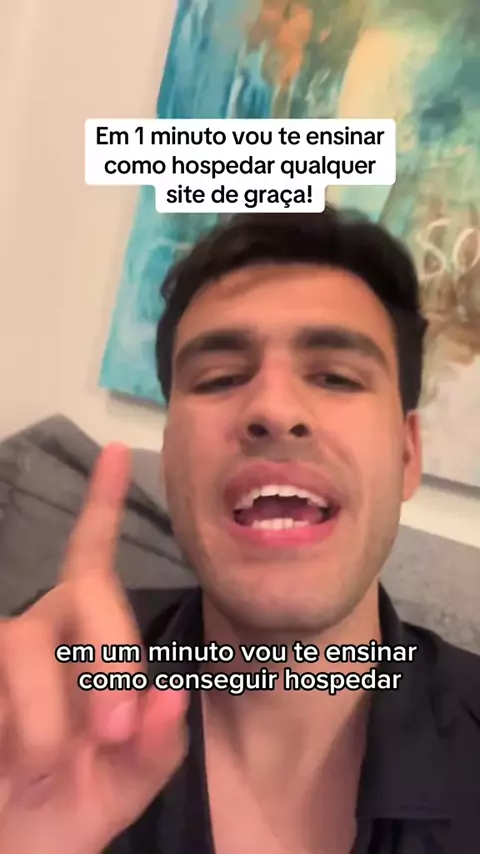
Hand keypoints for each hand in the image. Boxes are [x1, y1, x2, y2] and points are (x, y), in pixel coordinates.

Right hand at [0, 444, 187, 853]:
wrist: (18, 849)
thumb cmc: (71, 807)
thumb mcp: (127, 783)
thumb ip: (157, 744)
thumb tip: (167, 694)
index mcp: (86, 644)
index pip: (92, 562)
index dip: (102, 505)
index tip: (119, 452)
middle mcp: (42, 634)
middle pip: (79, 591)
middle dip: (107, 652)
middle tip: (116, 730)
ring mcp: (3, 657)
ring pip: (25, 637)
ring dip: (48, 706)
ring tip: (59, 762)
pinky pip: (1, 666)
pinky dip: (24, 725)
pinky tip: (23, 764)